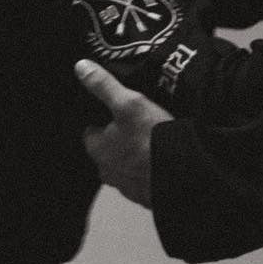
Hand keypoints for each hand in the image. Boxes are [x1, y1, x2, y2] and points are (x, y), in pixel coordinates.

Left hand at [75, 60, 171, 207]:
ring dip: (135, 158)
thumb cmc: (151, 138)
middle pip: (108, 151)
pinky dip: (149, 172)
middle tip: (137, 127)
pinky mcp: (145, 196)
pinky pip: (143, 181)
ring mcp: (126, 187)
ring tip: (152, 143)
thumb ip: (103, 86)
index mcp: (97, 149)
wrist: (182, 175)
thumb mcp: (128, 103)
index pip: (90, 132)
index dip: (102, 121)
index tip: (116, 114)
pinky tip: (162, 161)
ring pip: (125, 167)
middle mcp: (107, 171)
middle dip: (119, 142)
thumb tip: (80, 67)